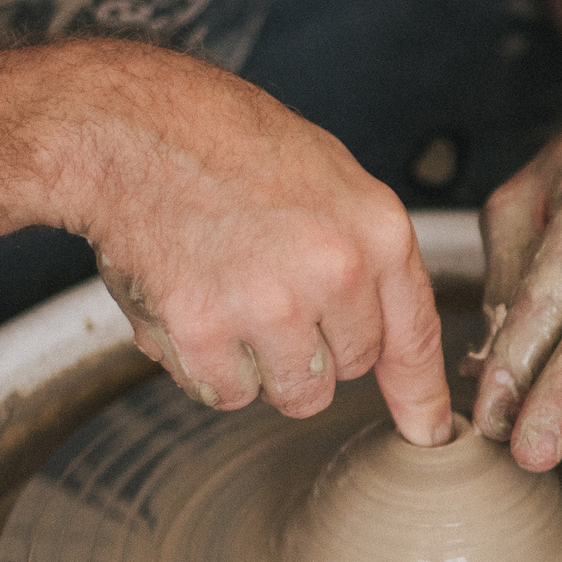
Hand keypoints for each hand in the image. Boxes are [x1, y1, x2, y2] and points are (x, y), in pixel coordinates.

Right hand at [54, 43, 453, 444]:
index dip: (420, 394)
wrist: (132, 130)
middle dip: (315, 345)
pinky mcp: (203, 331)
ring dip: (263, 364)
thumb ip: (371, 259)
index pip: (414, 336)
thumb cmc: (230, 145)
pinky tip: (193, 304)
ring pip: (292, 392)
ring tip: (231, 294)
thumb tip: (392, 346)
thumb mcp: (334, 180)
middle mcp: (335, 272)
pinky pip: (226, 393)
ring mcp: (269, 306)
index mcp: (377, 231)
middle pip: (349, 370)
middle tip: (270, 287)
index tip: (428, 431)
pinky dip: (207, 367)